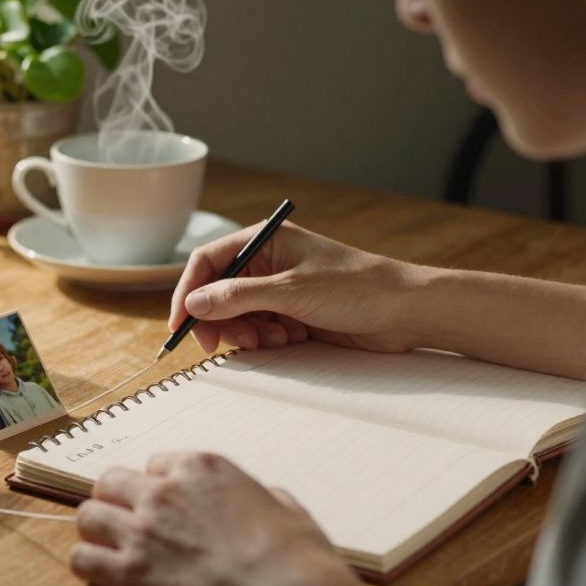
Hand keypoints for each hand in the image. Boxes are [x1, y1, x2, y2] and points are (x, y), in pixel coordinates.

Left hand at [71, 453, 419, 585]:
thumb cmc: (296, 558)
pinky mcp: (128, 571)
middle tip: (127, 527)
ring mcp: (142, 529)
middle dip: (116, 502)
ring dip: (95, 532)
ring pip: (86, 515)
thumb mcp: (288, 509)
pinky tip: (106, 583)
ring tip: (108, 552)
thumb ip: (266, 496)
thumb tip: (266, 496)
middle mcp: (164, 491)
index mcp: (201, 468)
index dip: (158, 487)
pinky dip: (89, 569)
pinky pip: (81, 559)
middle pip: (111, 481)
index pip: (156, 464)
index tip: (164, 509)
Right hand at [169, 223, 425, 353]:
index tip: (180, 324)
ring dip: (246, 333)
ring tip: (274, 340)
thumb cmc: (355, 287)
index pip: (208, 262)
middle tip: (220, 345)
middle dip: (218, 320)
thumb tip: (193, 304)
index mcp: (265, 241)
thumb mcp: (290, 292)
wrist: (405, 310)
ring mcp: (279, 289)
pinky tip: (291, 340)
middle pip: (217, 292)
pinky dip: (266, 340)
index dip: (188, 292)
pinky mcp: (292, 313)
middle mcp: (268, 262)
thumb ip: (237, 297)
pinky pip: (259, 329)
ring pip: (237, 315)